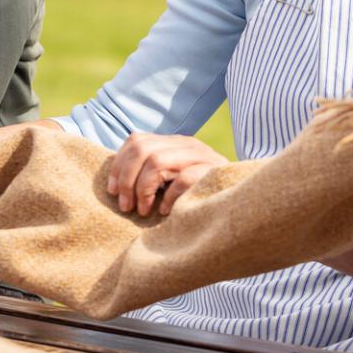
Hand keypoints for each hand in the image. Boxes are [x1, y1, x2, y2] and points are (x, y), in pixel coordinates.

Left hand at [108, 132, 227, 216]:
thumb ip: (153, 174)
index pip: (136, 140)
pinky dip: (169, 197)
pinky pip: (183, 179)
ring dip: (142, 189)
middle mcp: (186, 144)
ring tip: (143, 211)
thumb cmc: (200, 196)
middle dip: (126, 179)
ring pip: (157, 160)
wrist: (241, 202)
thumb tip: (117, 185)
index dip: (118, 165)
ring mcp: (201, 156)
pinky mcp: (212, 173)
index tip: (112, 191)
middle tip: (126, 206)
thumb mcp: (173, 180)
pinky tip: (167, 211)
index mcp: (174, 143)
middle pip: (142, 148)